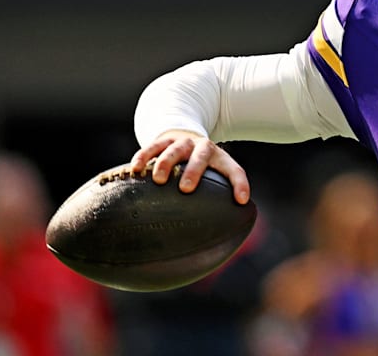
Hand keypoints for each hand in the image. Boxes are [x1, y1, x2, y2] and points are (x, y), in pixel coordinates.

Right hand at [130, 130, 249, 203]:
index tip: (241, 201)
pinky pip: (152, 146)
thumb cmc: (201, 168)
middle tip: (186, 188)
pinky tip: (135, 169)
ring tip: (158, 180)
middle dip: (194, 171)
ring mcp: (183, 142)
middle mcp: (203, 147)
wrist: (185, 137)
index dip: (240, 184)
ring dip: (166, 163)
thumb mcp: (212, 177)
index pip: (235, 170)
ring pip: (175, 149)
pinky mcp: (164, 140)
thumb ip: (215, 200)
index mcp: (220, 158)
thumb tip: (217, 239)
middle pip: (202, 156)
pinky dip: (144, 156)